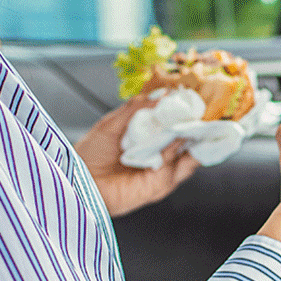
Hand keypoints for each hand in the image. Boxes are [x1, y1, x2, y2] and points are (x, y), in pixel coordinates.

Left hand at [74, 95, 199, 216]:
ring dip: (192, 140)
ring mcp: (161, 172)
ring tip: (194, 123)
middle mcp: (159, 157)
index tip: (193, 101)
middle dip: (198, 129)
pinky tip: (173, 138)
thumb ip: (135, 109)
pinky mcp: (158, 186)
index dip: (185, 116)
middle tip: (203, 113)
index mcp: (148, 141)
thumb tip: (160, 95)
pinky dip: (174, 152)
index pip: (174, 128)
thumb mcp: (111, 124)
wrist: (78, 180)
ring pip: (188, 157)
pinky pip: (172, 168)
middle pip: (188, 144)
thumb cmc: (89, 155)